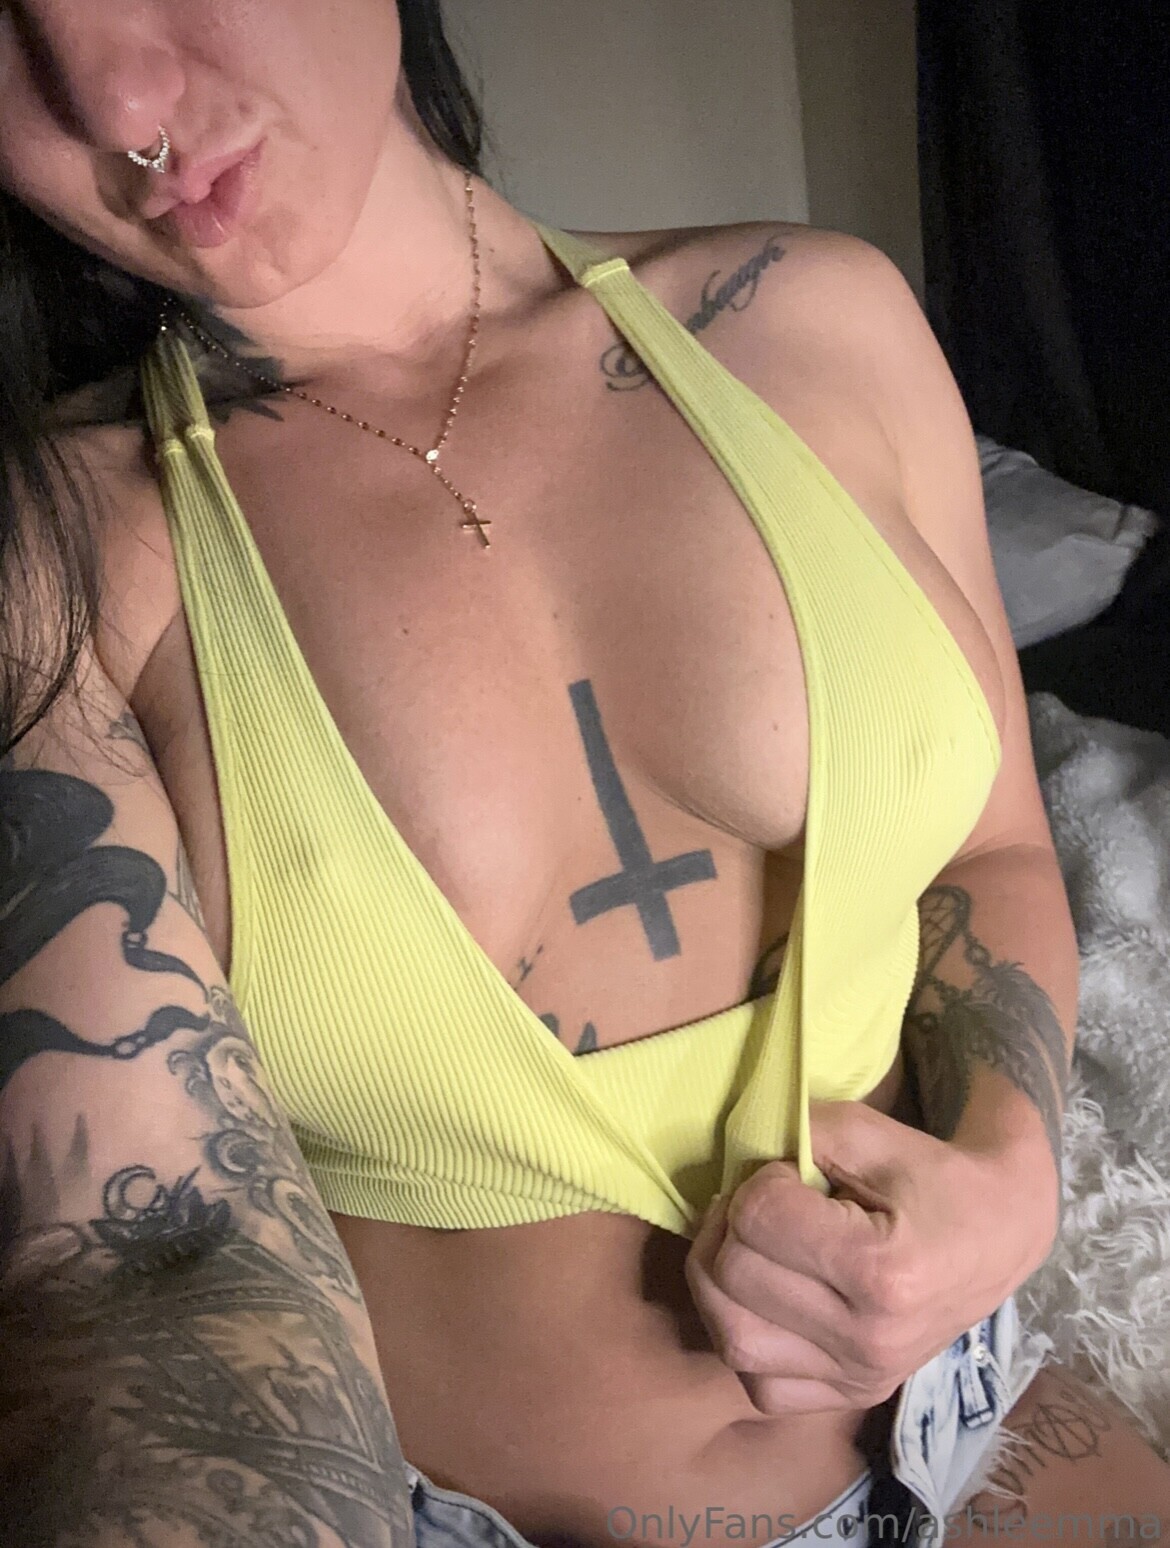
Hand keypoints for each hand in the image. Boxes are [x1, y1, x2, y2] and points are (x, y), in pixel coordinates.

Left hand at [686, 1101, 1057, 1415]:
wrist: (999, 1237)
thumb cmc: (933, 1178)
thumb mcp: (873, 1133)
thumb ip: (802, 1132)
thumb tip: (737, 1151)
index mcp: (883, 1271)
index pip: (758, 1217)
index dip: (759, 1180)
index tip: (790, 1174)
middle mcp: (869, 1339)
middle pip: (733, 1276)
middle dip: (730, 1224)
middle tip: (760, 1205)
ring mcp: (860, 1378)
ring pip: (732, 1340)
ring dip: (716, 1283)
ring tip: (743, 1248)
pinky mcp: (852, 1398)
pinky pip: (759, 1387)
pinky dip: (745, 1340)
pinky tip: (764, 1301)